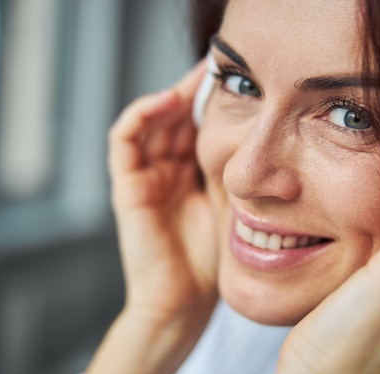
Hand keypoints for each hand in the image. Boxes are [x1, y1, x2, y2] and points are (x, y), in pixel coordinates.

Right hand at [109, 60, 217, 322]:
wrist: (186, 300)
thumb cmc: (212, 258)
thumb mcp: (229, 201)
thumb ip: (231, 168)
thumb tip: (255, 129)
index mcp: (189, 175)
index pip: (194, 127)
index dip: (209, 103)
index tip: (235, 80)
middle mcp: (164, 171)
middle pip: (173, 119)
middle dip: (193, 92)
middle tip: (216, 67)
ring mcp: (144, 178)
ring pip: (149, 122)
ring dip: (169, 97)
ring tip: (195, 80)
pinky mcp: (126, 187)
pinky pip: (124, 141)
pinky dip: (141, 116)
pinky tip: (167, 102)